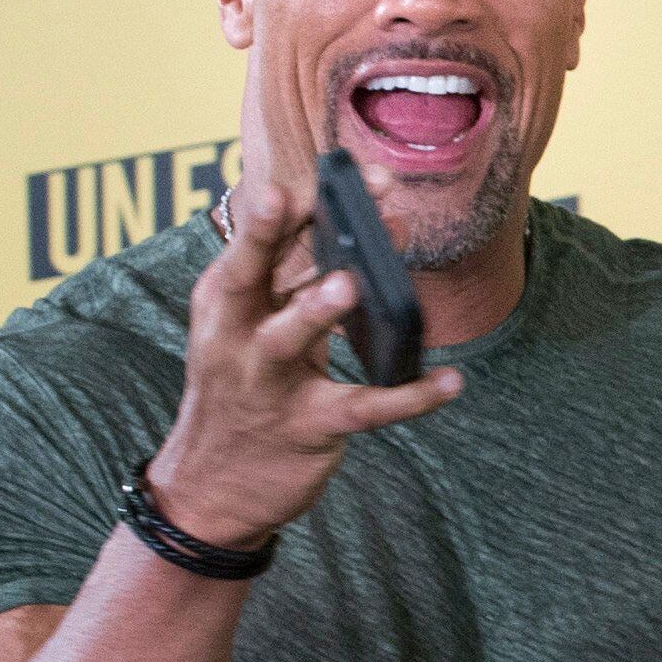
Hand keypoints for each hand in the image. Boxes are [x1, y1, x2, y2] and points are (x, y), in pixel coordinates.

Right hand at [150, 165, 462, 546]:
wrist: (210, 490)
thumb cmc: (243, 392)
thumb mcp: (252, 331)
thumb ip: (302, 280)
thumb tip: (378, 227)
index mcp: (224, 302)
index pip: (253, 244)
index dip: (291, 204)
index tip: (336, 171)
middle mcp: (236, 337)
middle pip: (250, 276)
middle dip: (269, 234)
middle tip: (293, 195)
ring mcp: (268, 384)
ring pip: (290, 340)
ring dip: (318, 311)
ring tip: (352, 284)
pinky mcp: (306, 428)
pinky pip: (362, 409)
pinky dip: (409, 397)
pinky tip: (451, 382)